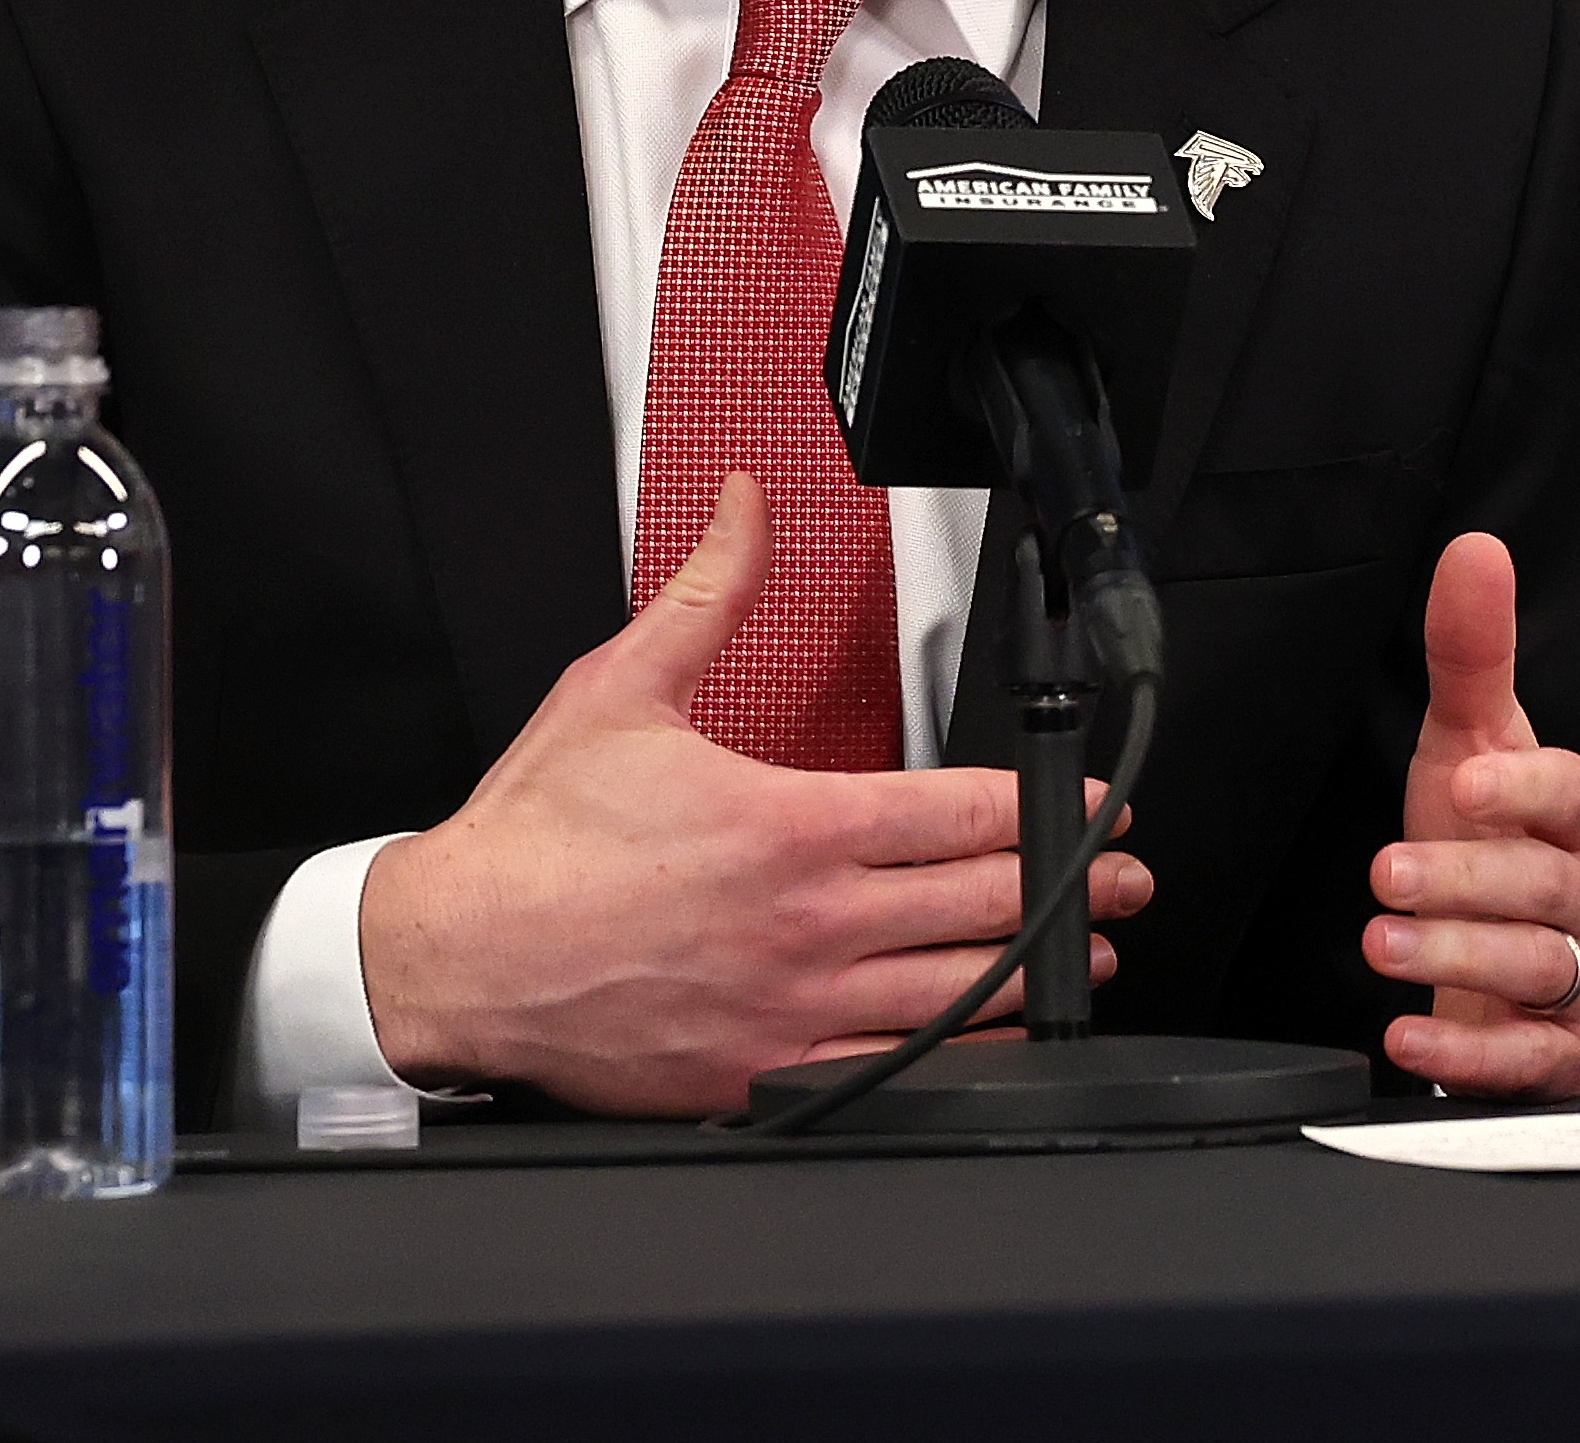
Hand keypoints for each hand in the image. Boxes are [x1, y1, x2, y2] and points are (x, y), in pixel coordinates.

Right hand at [356, 473, 1152, 1115]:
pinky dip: (955, 1051)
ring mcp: (785, 1007)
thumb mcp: (621, 690)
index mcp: (786, 825)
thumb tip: (745, 506)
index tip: (1097, 804)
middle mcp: (802, 922)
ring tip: (1093, 955)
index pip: (957, 812)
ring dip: (1035, 973)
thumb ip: (710, 594)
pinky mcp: (755, 1074)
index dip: (1046, 808)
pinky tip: (991, 1036)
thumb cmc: (530, 841)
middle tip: (1129, 877)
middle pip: (978, 903)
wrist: (450, 959)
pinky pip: (885, 1067)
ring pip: (949, 994)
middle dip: (1072, 888)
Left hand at [1365, 530, 1579, 1094]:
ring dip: (1456, 961)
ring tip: (1382, 948)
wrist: (1547, 978)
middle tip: (1390, 876)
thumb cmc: (1508, 849)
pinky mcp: (1560, 1054)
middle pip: (1546, 887)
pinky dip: (1468, 1055)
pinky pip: (1525, 1062)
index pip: (1573, 793)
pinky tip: (1410, 1040)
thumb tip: (1474, 551)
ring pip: (1537, 970)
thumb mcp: (1481, 751)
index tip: (1466, 783)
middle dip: (1468, 880)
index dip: (1526, 790)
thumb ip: (1474, 657)